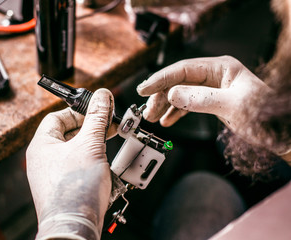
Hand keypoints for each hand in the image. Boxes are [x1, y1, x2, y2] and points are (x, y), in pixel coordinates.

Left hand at [26, 89, 113, 239]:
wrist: (74, 226)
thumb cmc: (74, 190)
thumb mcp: (90, 145)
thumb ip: (97, 118)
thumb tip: (102, 97)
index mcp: (42, 145)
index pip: (58, 117)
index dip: (78, 111)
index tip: (96, 109)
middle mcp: (44, 159)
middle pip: (69, 134)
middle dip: (91, 130)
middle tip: (109, 127)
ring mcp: (53, 175)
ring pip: (76, 152)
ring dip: (95, 148)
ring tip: (109, 148)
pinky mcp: (64, 188)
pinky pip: (79, 168)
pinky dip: (93, 164)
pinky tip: (105, 167)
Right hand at [137, 56, 271, 146]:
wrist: (279, 134)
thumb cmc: (265, 117)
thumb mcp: (232, 106)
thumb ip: (201, 99)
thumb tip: (172, 94)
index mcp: (221, 68)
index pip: (183, 69)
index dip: (161, 79)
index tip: (144, 89)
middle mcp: (214, 75)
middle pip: (178, 81)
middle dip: (160, 95)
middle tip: (147, 110)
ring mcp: (212, 88)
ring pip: (180, 93)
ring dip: (165, 105)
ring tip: (152, 117)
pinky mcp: (211, 101)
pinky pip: (187, 104)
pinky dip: (175, 112)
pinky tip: (167, 120)